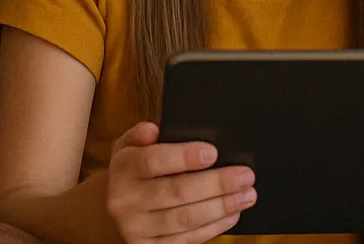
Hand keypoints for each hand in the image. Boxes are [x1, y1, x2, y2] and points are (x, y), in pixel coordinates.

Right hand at [105, 121, 256, 243]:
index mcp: (123, 169)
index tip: (213, 153)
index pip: (152, 161)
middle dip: (216, 184)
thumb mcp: (129, 146)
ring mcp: (136, 229)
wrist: (117, 211)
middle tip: (245, 175)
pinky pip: (185, 240)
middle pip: (175, 192)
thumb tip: (153, 130)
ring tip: (246, 195)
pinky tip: (231, 214)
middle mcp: (125, 201)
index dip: (183, 157)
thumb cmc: (134, 170)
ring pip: (184, 219)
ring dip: (221, 207)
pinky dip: (212, 227)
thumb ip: (141, 134)